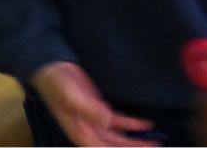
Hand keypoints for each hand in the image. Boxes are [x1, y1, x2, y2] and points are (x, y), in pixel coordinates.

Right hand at [30, 61, 157, 145]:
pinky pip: (119, 120)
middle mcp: (89, 129)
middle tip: (154, 146)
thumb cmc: (55, 83)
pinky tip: (144, 124)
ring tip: (155, 140)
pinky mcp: (100, 107)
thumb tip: (107, 121)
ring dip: (135, 139)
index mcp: (79, 131)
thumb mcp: (70, 95)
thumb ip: (88, 109)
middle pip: (115, 145)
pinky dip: (131, 124)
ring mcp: (95, 118)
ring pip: (119, 135)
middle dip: (134, 147)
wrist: (52, 66)